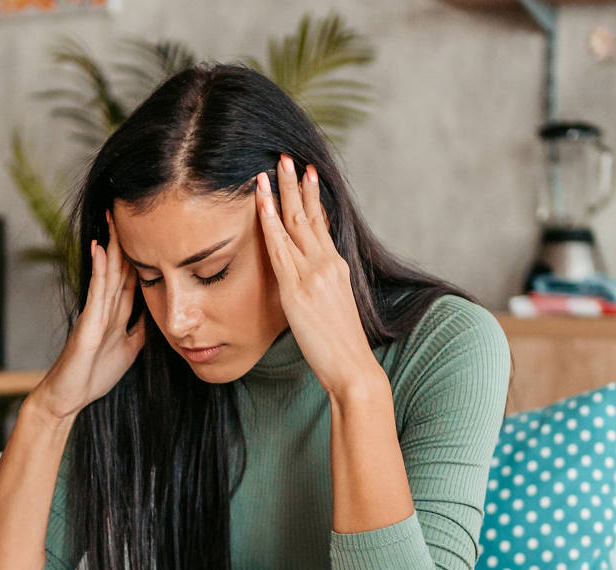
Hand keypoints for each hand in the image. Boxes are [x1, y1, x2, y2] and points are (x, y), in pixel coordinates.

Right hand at [34, 210, 146, 417]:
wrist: (68, 397)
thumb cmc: (93, 376)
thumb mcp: (128, 351)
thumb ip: (139, 331)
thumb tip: (157, 315)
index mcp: (115, 315)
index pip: (131, 279)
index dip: (140, 256)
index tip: (149, 233)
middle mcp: (104, 309)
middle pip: (119, 269)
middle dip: (125, 242)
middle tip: (128, 211)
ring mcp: (94, 314)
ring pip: (108, 274)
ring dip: (112, 246)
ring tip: (114, 218)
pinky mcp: (87, 324)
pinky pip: (96, 292)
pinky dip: (100, 270)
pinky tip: (101, 249)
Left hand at [256, 156, 376, 393]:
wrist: (353, 367)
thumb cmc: (342, 347)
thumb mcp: (334, 308)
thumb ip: (322, 288)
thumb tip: (309, 283)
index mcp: (336, 267)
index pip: (321, 224)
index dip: (312, 197)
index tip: (306, 174)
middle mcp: (327, 263)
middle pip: (308, 215)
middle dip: (296, 184)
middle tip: (286, 157)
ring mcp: (313, 274)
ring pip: (295, 224)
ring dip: (281, 193)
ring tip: (271, 168)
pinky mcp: (297, 289)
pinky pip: (280, 249)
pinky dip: (270, 223)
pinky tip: (263, 205)